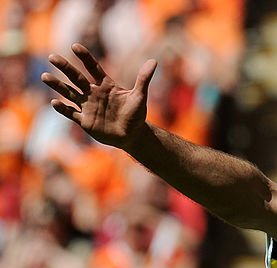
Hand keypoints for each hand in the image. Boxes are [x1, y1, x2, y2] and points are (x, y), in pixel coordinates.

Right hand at [42, 43, 156, 149]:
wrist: (132, 135)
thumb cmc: (136, 114)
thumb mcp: (140, 96)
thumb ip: (143, 79)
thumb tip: (154, 61)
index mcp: (105, 85)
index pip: (93, 68)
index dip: (85, 57)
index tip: (75, 47)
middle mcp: (93, 93)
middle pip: (76, 78)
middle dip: (65, 68)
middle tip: (52, 57)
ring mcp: (87, 106)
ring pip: (69, 93)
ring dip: (58, 86)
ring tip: (45, 76)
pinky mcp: (85, 121)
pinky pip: (71, 113)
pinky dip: (63, 108)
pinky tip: (54, 102)